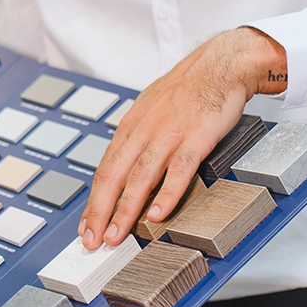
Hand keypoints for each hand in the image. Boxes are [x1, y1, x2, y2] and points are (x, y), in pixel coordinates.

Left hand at [84, 27, 286, 248]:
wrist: (220, 65)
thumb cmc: (187, 88)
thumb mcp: (151, 108)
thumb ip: (136, 137)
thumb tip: (123, 164)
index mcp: (131, 126)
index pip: (105, 169)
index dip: (94, 201)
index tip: (87, 226)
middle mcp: (144, 131)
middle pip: (114, 176)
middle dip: (100, 211)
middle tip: (92, 241)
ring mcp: (169, 134)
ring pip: (141, 177)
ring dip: (126, 209)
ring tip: (118, 235)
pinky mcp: (195, 138)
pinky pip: (178, 170)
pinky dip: (167, 194)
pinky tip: (158, 215)